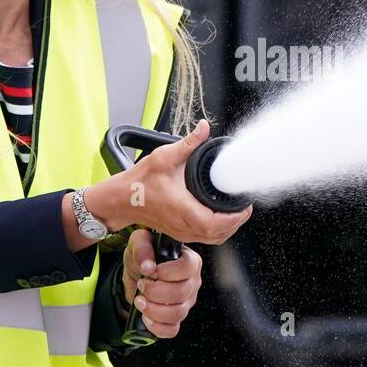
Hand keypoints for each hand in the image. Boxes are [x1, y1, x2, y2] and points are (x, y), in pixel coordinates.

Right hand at [109, 118, 252, 243]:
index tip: (245, 206)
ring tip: (237, 211)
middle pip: (219, 235)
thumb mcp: (164, 157)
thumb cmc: (139, 183)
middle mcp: (183, 225)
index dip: (234, 218)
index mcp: (182, 209)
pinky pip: (204, 237)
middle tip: (245, 206)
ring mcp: (181, 232)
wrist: (121, 199)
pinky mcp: (178, 233)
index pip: (214, 224)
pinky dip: (218, 230)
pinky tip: (221, 217)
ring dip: (228, 228)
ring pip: (213, 239)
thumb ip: (188, 143)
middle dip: (237, 221)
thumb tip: (203, 128)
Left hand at [122, 228, 200, 338]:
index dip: (167, 272)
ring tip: (140, 300)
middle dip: (155, 291)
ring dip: (153, 310)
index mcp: (190, 261)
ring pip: (177, 314)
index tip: (152, 270)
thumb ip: (142, 248)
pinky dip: (156, 327)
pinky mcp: (177, 318)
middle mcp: (193, 282)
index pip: (188, 268)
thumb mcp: (138, 243)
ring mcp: (187, 302)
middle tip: (142, 284)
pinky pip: (172, 330)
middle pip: (181, 293)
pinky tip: (146, 316)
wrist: (137, 274)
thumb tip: (148, 266)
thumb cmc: (144, 256)